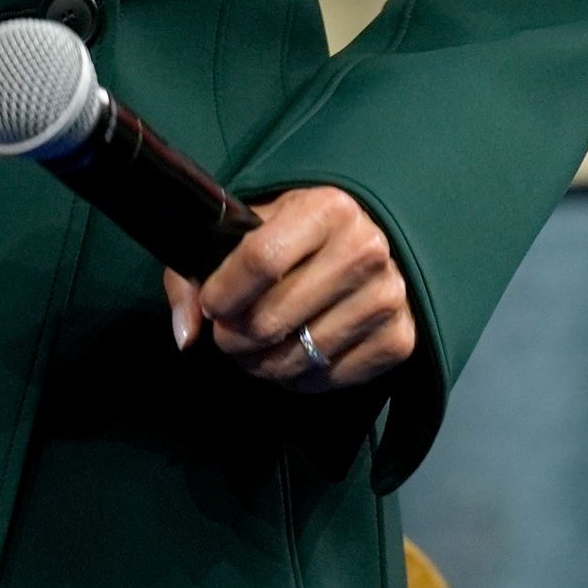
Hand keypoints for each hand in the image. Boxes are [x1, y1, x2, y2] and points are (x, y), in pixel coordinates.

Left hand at [166, 186, 416, 391]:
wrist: (362, 246)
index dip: (223, 293)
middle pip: (273, 317)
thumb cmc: (292, 237)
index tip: (211, 305)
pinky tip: (292, 358)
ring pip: (298, 357)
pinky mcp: (400, 339)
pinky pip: (330, 379)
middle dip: (234, 338)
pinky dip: (299, 379)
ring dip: (262, 365)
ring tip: (255, 348)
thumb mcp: (243, 230)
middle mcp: (366, 248)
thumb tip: (186, 334)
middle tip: (228, 335)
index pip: (261, 259)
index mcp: (328, 208)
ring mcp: (388, 296)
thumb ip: (194, 275)